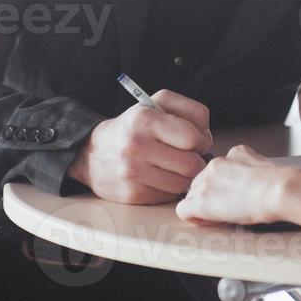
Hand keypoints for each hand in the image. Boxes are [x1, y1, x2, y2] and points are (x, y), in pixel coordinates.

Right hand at [66, 89, 212, 204]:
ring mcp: (133, 172)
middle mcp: (137, 145)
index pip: (192, 137)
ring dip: (184, 176)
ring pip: (183, 183)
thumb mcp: (158, 104)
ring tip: (173, 166)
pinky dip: (169, 188)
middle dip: (196, 161)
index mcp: (145, 118)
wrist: (93, 154)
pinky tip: (159, 177)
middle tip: (188, 156)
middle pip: (191, 164)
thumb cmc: (134, 127)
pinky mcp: (132, 194)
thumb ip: (190, 112)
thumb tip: (206, 140)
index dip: (202, 140)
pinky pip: (168, 196)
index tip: (197, 141)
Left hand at [177, 145, 299, 225]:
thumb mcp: (264, 166)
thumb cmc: (278, 184)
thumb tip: (250, 180)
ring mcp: (206, 182)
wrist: (278, 190)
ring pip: (192, 195)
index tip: (231, 198)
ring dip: (203, 207)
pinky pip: (184, 210)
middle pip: (201, 182)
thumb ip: (250, 168)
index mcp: (234, 153)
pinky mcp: (201, 201)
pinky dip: (194, 218)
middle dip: (210, 197)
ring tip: (223, 217)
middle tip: (227, 210)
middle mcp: (216, 164)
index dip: (221, 187)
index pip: (217, 170)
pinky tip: (209, 222)